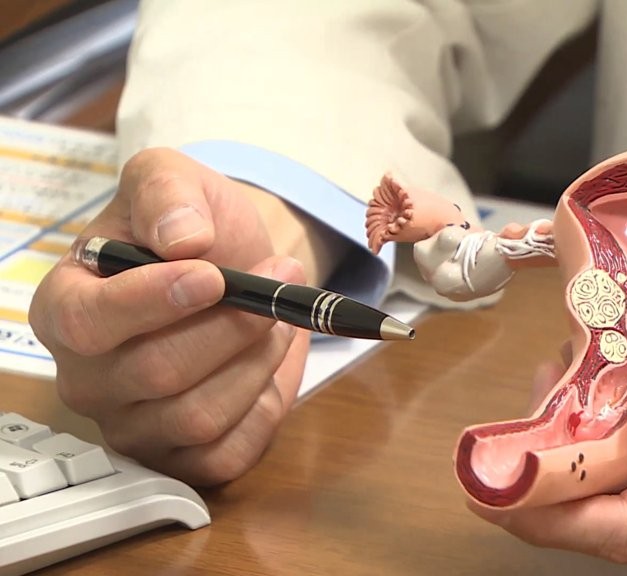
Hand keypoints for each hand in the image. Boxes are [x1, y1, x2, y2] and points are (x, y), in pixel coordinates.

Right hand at [30, 148, 313, 484]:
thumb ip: (165, 192)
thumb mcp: (171, 180)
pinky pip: (226, 455)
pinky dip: (264, 411)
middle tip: (278, 281)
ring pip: (200, 416)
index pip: (88, 324)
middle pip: (159, 373)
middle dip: (233, 326)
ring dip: (257, 362)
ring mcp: (131, 425)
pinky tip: (268, 367)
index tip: (212, 275)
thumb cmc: (191, 228)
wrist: (236, 267)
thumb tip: (182, 238)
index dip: (155, 302)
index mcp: (64, 309)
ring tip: (277, 320)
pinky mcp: (180, 459)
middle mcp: (87, 378)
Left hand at [473, 327, 626, 574]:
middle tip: (540, 389)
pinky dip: (621, 461)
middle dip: (554, 465)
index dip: (541, 509)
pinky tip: (618, 407)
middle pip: (605, 519)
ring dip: (587, 456)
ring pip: (624, 510)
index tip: (482, 484)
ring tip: (574, 380)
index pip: (613, 526)